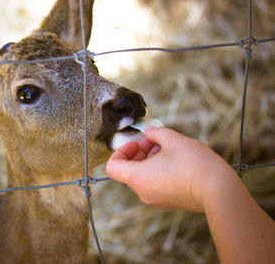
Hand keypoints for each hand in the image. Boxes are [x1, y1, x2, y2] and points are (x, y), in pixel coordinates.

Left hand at [106, 126, 235, 211]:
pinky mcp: (168, 201)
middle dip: (139, 152)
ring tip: (169, 148)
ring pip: (143, 176)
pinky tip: (176, 160)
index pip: (113, 167)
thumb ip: (156, 133)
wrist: (220, 191)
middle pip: (129, 170)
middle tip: (155, 141)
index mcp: (138, 178)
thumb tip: (149, 132)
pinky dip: (159, 170)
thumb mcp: (173, 140)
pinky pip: (155, 184)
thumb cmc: (195, 164)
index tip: (138, 143)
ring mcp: (156, 199)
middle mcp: (143, 192)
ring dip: (150, 160)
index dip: (121, 151)